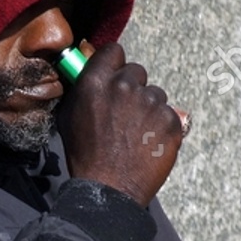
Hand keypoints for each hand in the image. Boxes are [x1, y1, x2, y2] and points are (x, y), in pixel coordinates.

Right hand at [57, 43, 184, 207]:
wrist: (109, 190)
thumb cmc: (85, 156)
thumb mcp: (68, 117)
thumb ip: (80, 90)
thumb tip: (85, 71)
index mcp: (96, 82)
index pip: (114, 51)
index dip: (114, 64)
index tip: (114, 76)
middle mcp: (125, 87)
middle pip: (136, 71)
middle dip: (132, 88)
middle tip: (125, 114)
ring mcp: (151, 103)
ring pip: (155, 94)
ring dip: (148, 109)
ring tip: (136, 135)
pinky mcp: (171, 120)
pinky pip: (169, 114)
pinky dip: (162, 127)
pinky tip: (148, 144)